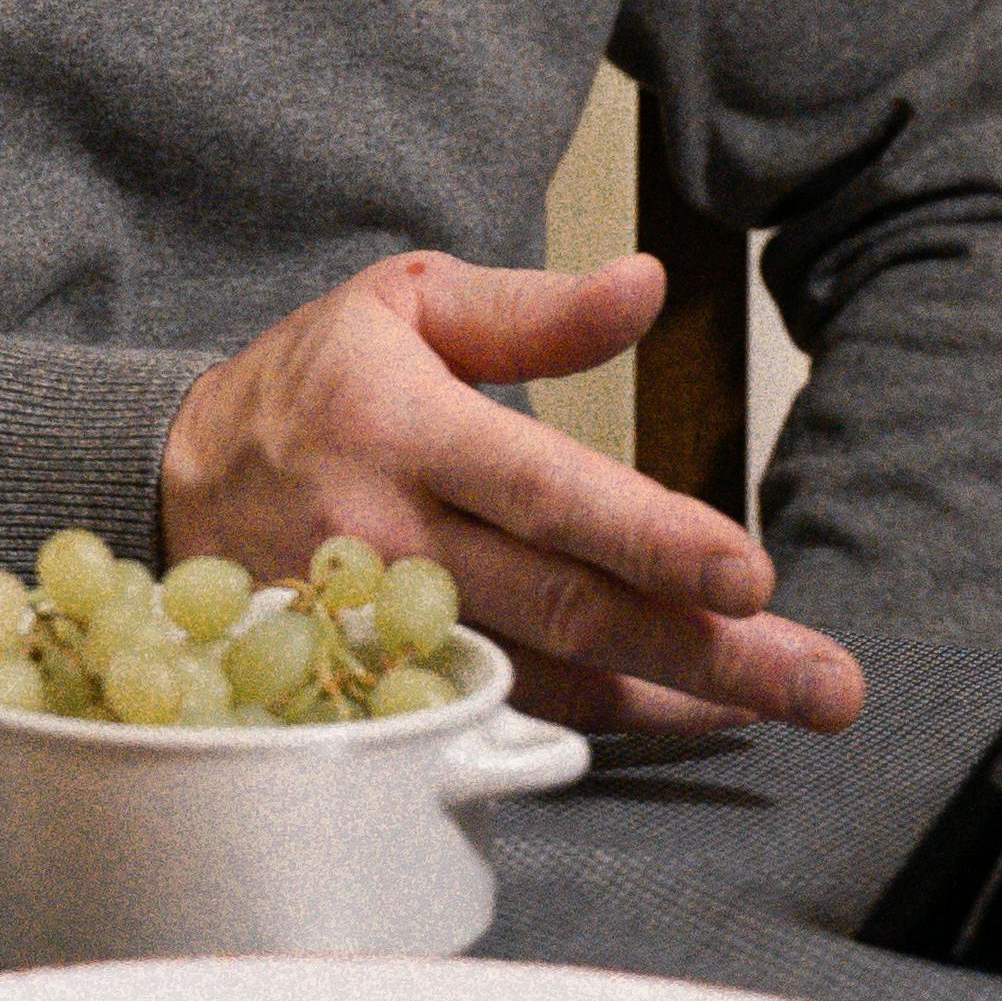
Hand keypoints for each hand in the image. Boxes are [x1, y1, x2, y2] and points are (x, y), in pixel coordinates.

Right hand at [157, 252, 861, 737]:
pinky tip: (691, 710)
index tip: (750, 571)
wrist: (178, 476)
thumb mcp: (407, 301)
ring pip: (550, 674)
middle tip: (823, 681)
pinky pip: (512, 705)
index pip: (547, 492)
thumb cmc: (316, 380)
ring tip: (785, 702)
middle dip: (708, 650)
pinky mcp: (385, 674)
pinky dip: (611, 715)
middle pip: (570, 606)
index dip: (650, 538)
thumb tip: (648, 284)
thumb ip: (534, 309)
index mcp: (408, 429)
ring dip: (678, 698)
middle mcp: (395, 538)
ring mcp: (388, 623)